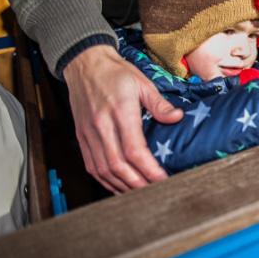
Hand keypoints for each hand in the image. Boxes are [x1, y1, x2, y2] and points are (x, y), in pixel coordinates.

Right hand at [62, 45, 182, 192]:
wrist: (85, 64)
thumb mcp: (142, 83)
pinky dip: (105, 180)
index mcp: (120, 112)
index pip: (134, 150)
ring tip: (140, 193)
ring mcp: (89, 134)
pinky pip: (91, 165)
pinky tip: (118, 186)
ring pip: (103, 170)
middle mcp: (101, 126)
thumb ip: (159, 104)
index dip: (149, 169)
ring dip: (122, 186)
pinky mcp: (81, 137)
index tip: (163, 179)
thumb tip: (176, 117)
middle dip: (138, 183)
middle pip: (118, 165)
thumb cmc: (115, 72)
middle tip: (155, 192)